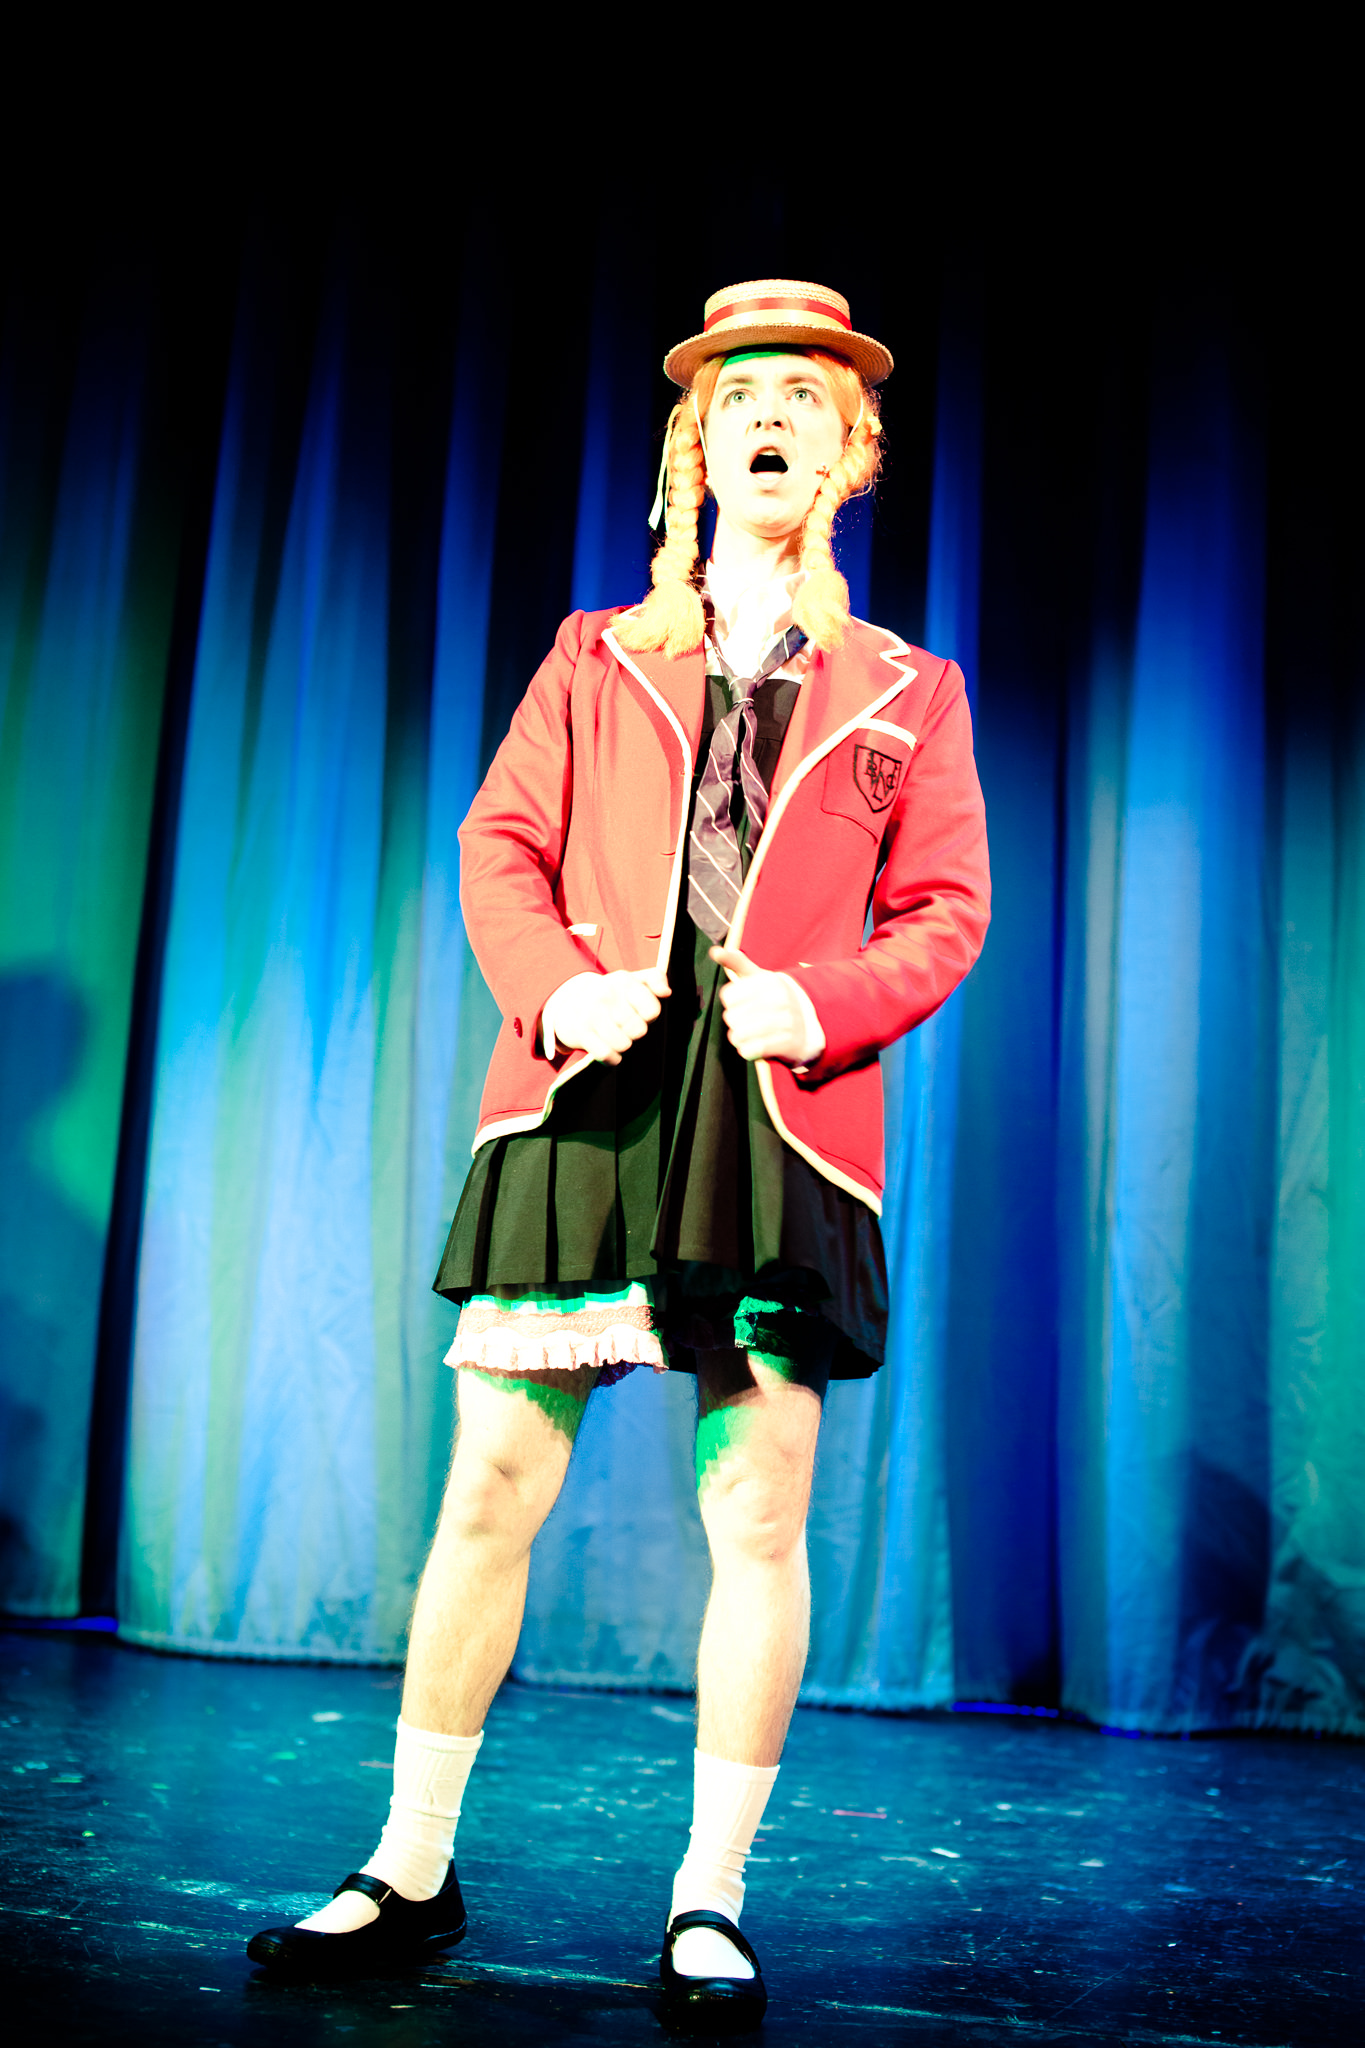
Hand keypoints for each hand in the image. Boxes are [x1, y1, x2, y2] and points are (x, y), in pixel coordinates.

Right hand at [541, 968, 669, 1064]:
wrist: (567, 1002)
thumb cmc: (609, 994)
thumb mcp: (631, 980)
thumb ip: (655, 979)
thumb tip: (666, 992)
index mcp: (623, 981)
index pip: (652, 1010)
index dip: (648, 1017)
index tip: (639, 1012)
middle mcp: (606, 994)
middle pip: (639, 1030)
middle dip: (634, 1032)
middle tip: (624, 1025)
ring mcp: (591, 1014)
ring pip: (623, 1045)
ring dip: (622, 1045)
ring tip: (615, 1036)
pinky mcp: (580, 1032)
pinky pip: (606, 1055)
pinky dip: (611, 1058)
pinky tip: (608, 1049)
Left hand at [710, 947, 825, 1064]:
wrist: (811, 1024)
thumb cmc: (777, 999)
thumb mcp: (759, 978)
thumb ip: (737, 963)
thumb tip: (715, 951)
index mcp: (770, 981)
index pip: (728, 996)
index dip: (731, 1003)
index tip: (743, 1004)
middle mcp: (780, 999)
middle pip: (732, 1017)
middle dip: (735, 1023)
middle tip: (747, 1022)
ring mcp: (787, 1021)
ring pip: (739, 1035)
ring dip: (739, 1038)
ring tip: (748, 1035)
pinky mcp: (788, 1043)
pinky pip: (751, 1050)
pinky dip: (748, 1051)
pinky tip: (754, 1046)